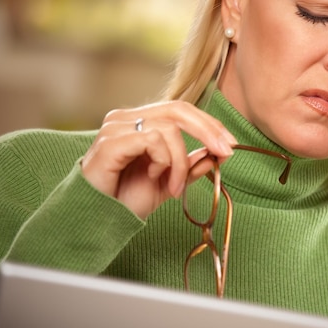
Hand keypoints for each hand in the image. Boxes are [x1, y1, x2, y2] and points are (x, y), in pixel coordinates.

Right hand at [81, 101, 237, 218]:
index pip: (181, 110)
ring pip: (168, 129)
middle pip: (178, 109)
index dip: (209, 124)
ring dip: (180, 161)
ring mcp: (116, 127)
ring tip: (174, 186)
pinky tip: (155, 178)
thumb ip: (190, 166)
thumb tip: (218, 153)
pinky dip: (163, 161)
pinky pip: (151, 140)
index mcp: (140, 122)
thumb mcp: (169, 182)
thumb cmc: (125, 199)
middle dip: (208, 130)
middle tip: (225, 151)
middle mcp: (127, 118)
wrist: (96, 218)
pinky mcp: (110, 141)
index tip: (231, 144)